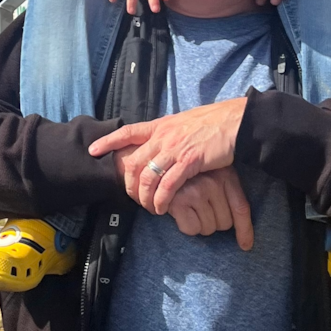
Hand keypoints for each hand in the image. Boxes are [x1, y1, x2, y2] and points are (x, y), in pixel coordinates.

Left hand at [90, 98, 247, 213]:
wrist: (236, 121)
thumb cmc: (214, 123)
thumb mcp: (184, 123)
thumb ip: (169, 133)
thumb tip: (160, 142)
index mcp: (161, 125)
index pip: (127, 132)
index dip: (108, 141)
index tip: (93, 150)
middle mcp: (164, 136)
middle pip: (133, 163)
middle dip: (129, 185)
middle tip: (134, 199)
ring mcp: (175, 148)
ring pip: (147, 177)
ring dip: (145, 198)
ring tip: (150, 209)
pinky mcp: (190, 161)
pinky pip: (168, 185)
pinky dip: (161, 200)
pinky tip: (162, 208)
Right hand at [167, 167, 253, 248]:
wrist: (157, 170)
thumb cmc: (186, 179)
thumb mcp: (211, 179)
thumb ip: (225, 196)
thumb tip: (243, 236)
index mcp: (225, 175)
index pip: (241, 208)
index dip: (245, 230)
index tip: (245, 246)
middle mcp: (214, 182)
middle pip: (225, 223)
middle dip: (212, 223)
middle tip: (198, 210)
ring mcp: (197, 191)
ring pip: (208, 229)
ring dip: (198, 225)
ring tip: (188, 209)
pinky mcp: (180, 201)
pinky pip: (192, 229)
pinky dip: (186, 226)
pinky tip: (179, 212)